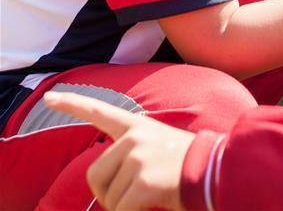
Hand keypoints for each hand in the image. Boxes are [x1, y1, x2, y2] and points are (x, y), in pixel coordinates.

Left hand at [43, 91, 190, 210]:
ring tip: (150, 198)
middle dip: (107, 194)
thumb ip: (133, 156)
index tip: (50, 97)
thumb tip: (107, 185)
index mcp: (139, 127)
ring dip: (123, 206)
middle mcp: (135, 138)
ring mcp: (138, 158)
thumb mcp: (160, 149)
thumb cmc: (190, 165)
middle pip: (95, 174)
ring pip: (108, 196)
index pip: (101, 112)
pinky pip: (121, 208)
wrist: (216, 172)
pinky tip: (152, 205)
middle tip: (129, 199)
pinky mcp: (143, 182)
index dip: (73, 104)